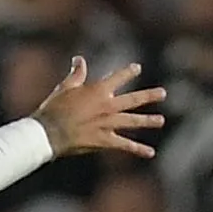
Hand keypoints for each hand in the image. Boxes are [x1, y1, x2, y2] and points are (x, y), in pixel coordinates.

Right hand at [34, 57, 165, 158]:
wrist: (49, 133)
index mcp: (98, 91)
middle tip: (163, 93)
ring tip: (161, 120)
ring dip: (148, 121)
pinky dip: (138, 149)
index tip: (137, 68)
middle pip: (133, 100)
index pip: (117, 77)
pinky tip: (150, 152)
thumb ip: (76, 74)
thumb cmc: (54, 109)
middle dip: (149, 96)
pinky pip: (125, 145)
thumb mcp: (65, 87)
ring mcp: (109, 124)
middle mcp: (108, 106)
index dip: (128, 72)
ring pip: (133, 121)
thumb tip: (80, 59)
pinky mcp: (106, 141)